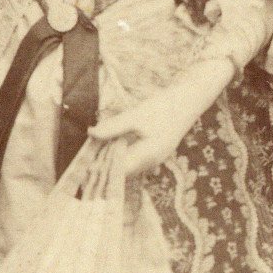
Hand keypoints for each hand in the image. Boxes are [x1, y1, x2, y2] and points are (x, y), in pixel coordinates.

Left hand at [90, 55, 234, 176]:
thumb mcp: (135, 115)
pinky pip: (134, 159)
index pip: (118, 171)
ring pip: (128, 165)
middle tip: (84, 162)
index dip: (101, 170)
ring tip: (94, 154)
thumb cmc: (163, 107)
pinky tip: (111, 146)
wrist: (189, 100)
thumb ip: (113, 127)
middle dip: (104, 167)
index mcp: (147, 156)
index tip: (84, 167)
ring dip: (112, 161)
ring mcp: (155, 159)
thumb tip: (91, 134)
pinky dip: (121, 155)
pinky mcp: (155, 152)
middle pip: (122, 171)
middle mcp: (151, 162)